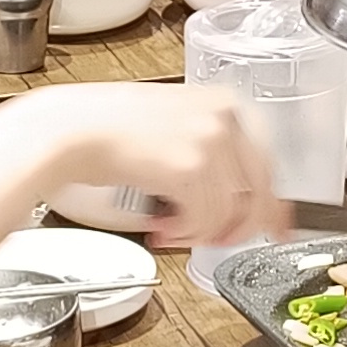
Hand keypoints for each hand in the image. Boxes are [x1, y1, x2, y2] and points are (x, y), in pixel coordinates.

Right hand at [35, 84, 286, 247]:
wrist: (71, 129)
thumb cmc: (109, 128)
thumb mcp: (173, 128)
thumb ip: (211, 156)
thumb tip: (240, 200)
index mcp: (224, 103)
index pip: (268, 162)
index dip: (272, 203)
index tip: (275, 227)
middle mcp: (224, 118)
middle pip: (258, 191)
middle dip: (242, 227)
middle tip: (223, 243)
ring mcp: (209, 141)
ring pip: (228, 212)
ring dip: (200, 232)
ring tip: (172, 230)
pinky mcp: (190, 167)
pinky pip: (204, 219)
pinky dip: (183, 233)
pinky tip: (161, 227)